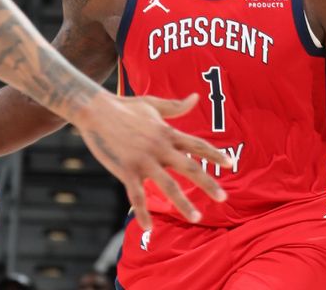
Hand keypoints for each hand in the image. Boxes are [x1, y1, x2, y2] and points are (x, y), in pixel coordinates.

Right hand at [74, 92, 230, 230]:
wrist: (95, 110)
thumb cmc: (124, 105)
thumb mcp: (153, 104)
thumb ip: (176, 105)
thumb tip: (196, 97)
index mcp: (167, 132)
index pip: (197, 144)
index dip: (214, 154)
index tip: (231, 163)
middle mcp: (160, 147)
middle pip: (190, 167)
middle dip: (208, 183)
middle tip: (224, 198)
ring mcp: (143, 159)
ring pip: (168, 186)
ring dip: (183, 203)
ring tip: (197, 218)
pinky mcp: (126, 170)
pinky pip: (136, 195)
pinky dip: (142, 213)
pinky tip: (148, 228)